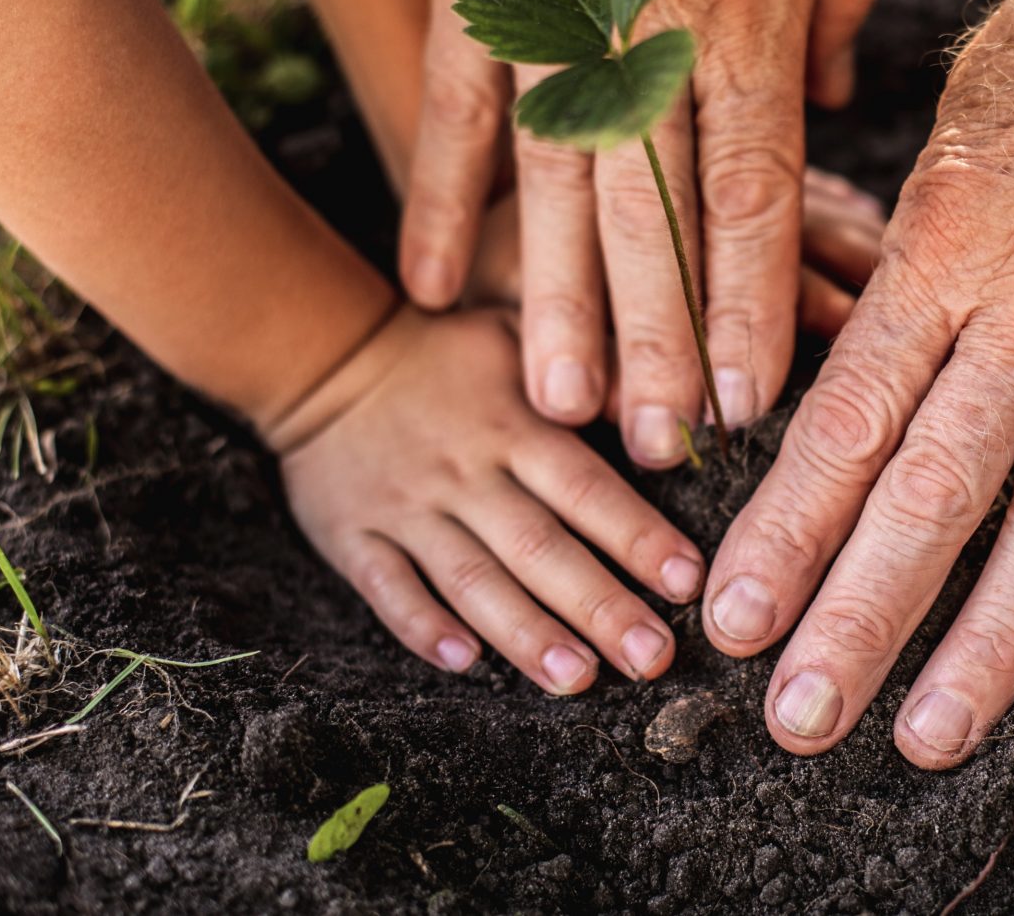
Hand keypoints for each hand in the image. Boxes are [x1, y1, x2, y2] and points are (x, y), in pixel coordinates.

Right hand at [269, 307, 706, 693]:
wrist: (326, 357)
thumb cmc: (445, 355)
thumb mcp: (518, 335)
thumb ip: (588, 373)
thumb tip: (666, 410)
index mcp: (514, 426)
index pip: (585, 489)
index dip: (637, 536)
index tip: (687, 582)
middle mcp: (466, 473)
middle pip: (539, 547)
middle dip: (599, 605)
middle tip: (652, 657)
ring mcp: (407, 508)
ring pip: (472, 579)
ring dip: (525, 633)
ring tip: (579, 678)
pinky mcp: (354, 535)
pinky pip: (387, 587)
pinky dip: (424, 626)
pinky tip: (466, 663)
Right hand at [401, 0, 885, 468]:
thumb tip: (830, 106)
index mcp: (746, 1)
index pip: (751, 192)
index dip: (750, 305)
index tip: (751, 401)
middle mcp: (644, 25)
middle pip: (654, 218)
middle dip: (662, 344)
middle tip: (662, 451)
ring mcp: (546, 9)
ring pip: (550, 191)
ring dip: (556, 308)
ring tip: (561, 410)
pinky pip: (451, 115)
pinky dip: (440, 206)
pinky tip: (432, 291)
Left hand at [702, 0, 1013, 764]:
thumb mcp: (967, 109)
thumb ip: (922, 237)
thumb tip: (872, 332)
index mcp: (951, 239)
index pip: (848, 422)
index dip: (785, 532)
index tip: (734, 619)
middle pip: (932, 498)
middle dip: (856, 620)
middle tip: (796, 720)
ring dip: (988, 647)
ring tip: (929, 736)